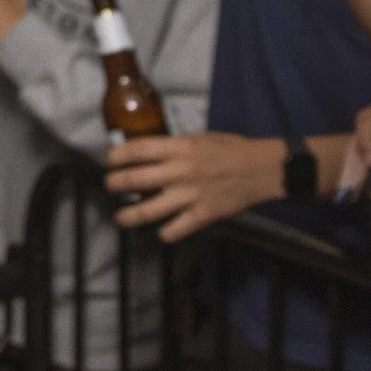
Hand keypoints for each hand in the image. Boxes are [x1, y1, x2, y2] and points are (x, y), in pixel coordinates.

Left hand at [105, 134, 285, 242]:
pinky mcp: (202, 215)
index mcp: (180, 148)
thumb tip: (147, 152)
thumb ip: (174, 147)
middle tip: (109, 185)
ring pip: (148, 210)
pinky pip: (174, 229)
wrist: (261, 169)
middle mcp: (180, 171)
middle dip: (115, 183)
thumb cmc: (230, 149)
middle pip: (135, 179)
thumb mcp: (199, 138)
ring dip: (128, 215)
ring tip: (120, 216)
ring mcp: (190, 195)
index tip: (109, 160)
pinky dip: (164, 233)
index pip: (138, 150)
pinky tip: (161, 231)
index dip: (117, 156)